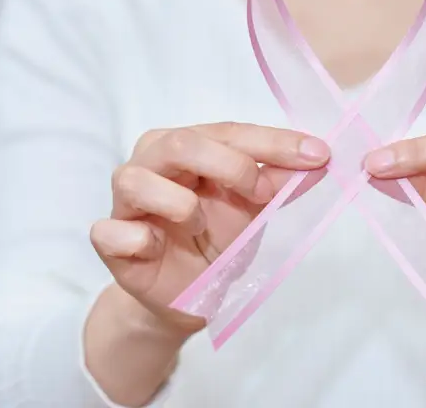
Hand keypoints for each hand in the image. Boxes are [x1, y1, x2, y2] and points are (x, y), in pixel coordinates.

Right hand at [89, 122, 330, 336]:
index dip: (274, 143)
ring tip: (199, 227)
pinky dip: (139, 237)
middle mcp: (152, 162)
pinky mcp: (108, 239)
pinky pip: (110, 230)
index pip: (229, 131)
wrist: (190, 295)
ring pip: (135, 180)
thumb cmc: (217, 239)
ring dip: (180, 205)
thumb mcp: (255, 208)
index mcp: (188, 145)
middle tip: (261, 195)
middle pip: (180, 143)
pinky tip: (156, 246)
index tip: (317, 155)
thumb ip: (280, 181)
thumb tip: (317, 158)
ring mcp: (125, 200)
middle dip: (230, 165)